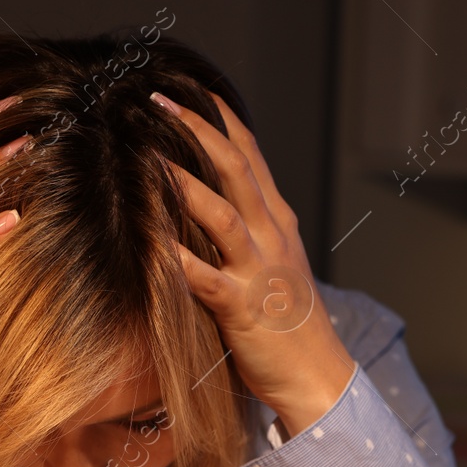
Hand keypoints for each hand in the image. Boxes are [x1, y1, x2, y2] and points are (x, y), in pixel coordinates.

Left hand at [151, 91, 355, 439]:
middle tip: (159, 101)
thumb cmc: (289, 326)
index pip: (251, 155)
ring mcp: (260, 271)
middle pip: (236, 169)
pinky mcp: (243, 308)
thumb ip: (250, 230)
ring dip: (185, 184)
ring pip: (223, 214)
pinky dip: (176, 258)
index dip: (222, 119)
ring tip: (148, 157)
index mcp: (278, 223)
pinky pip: (204, 277)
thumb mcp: (276, 264)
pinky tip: (147, 242)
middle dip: (198, 131)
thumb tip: (213, 202)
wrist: (319, 377)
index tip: (193, 88)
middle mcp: (272, 237)